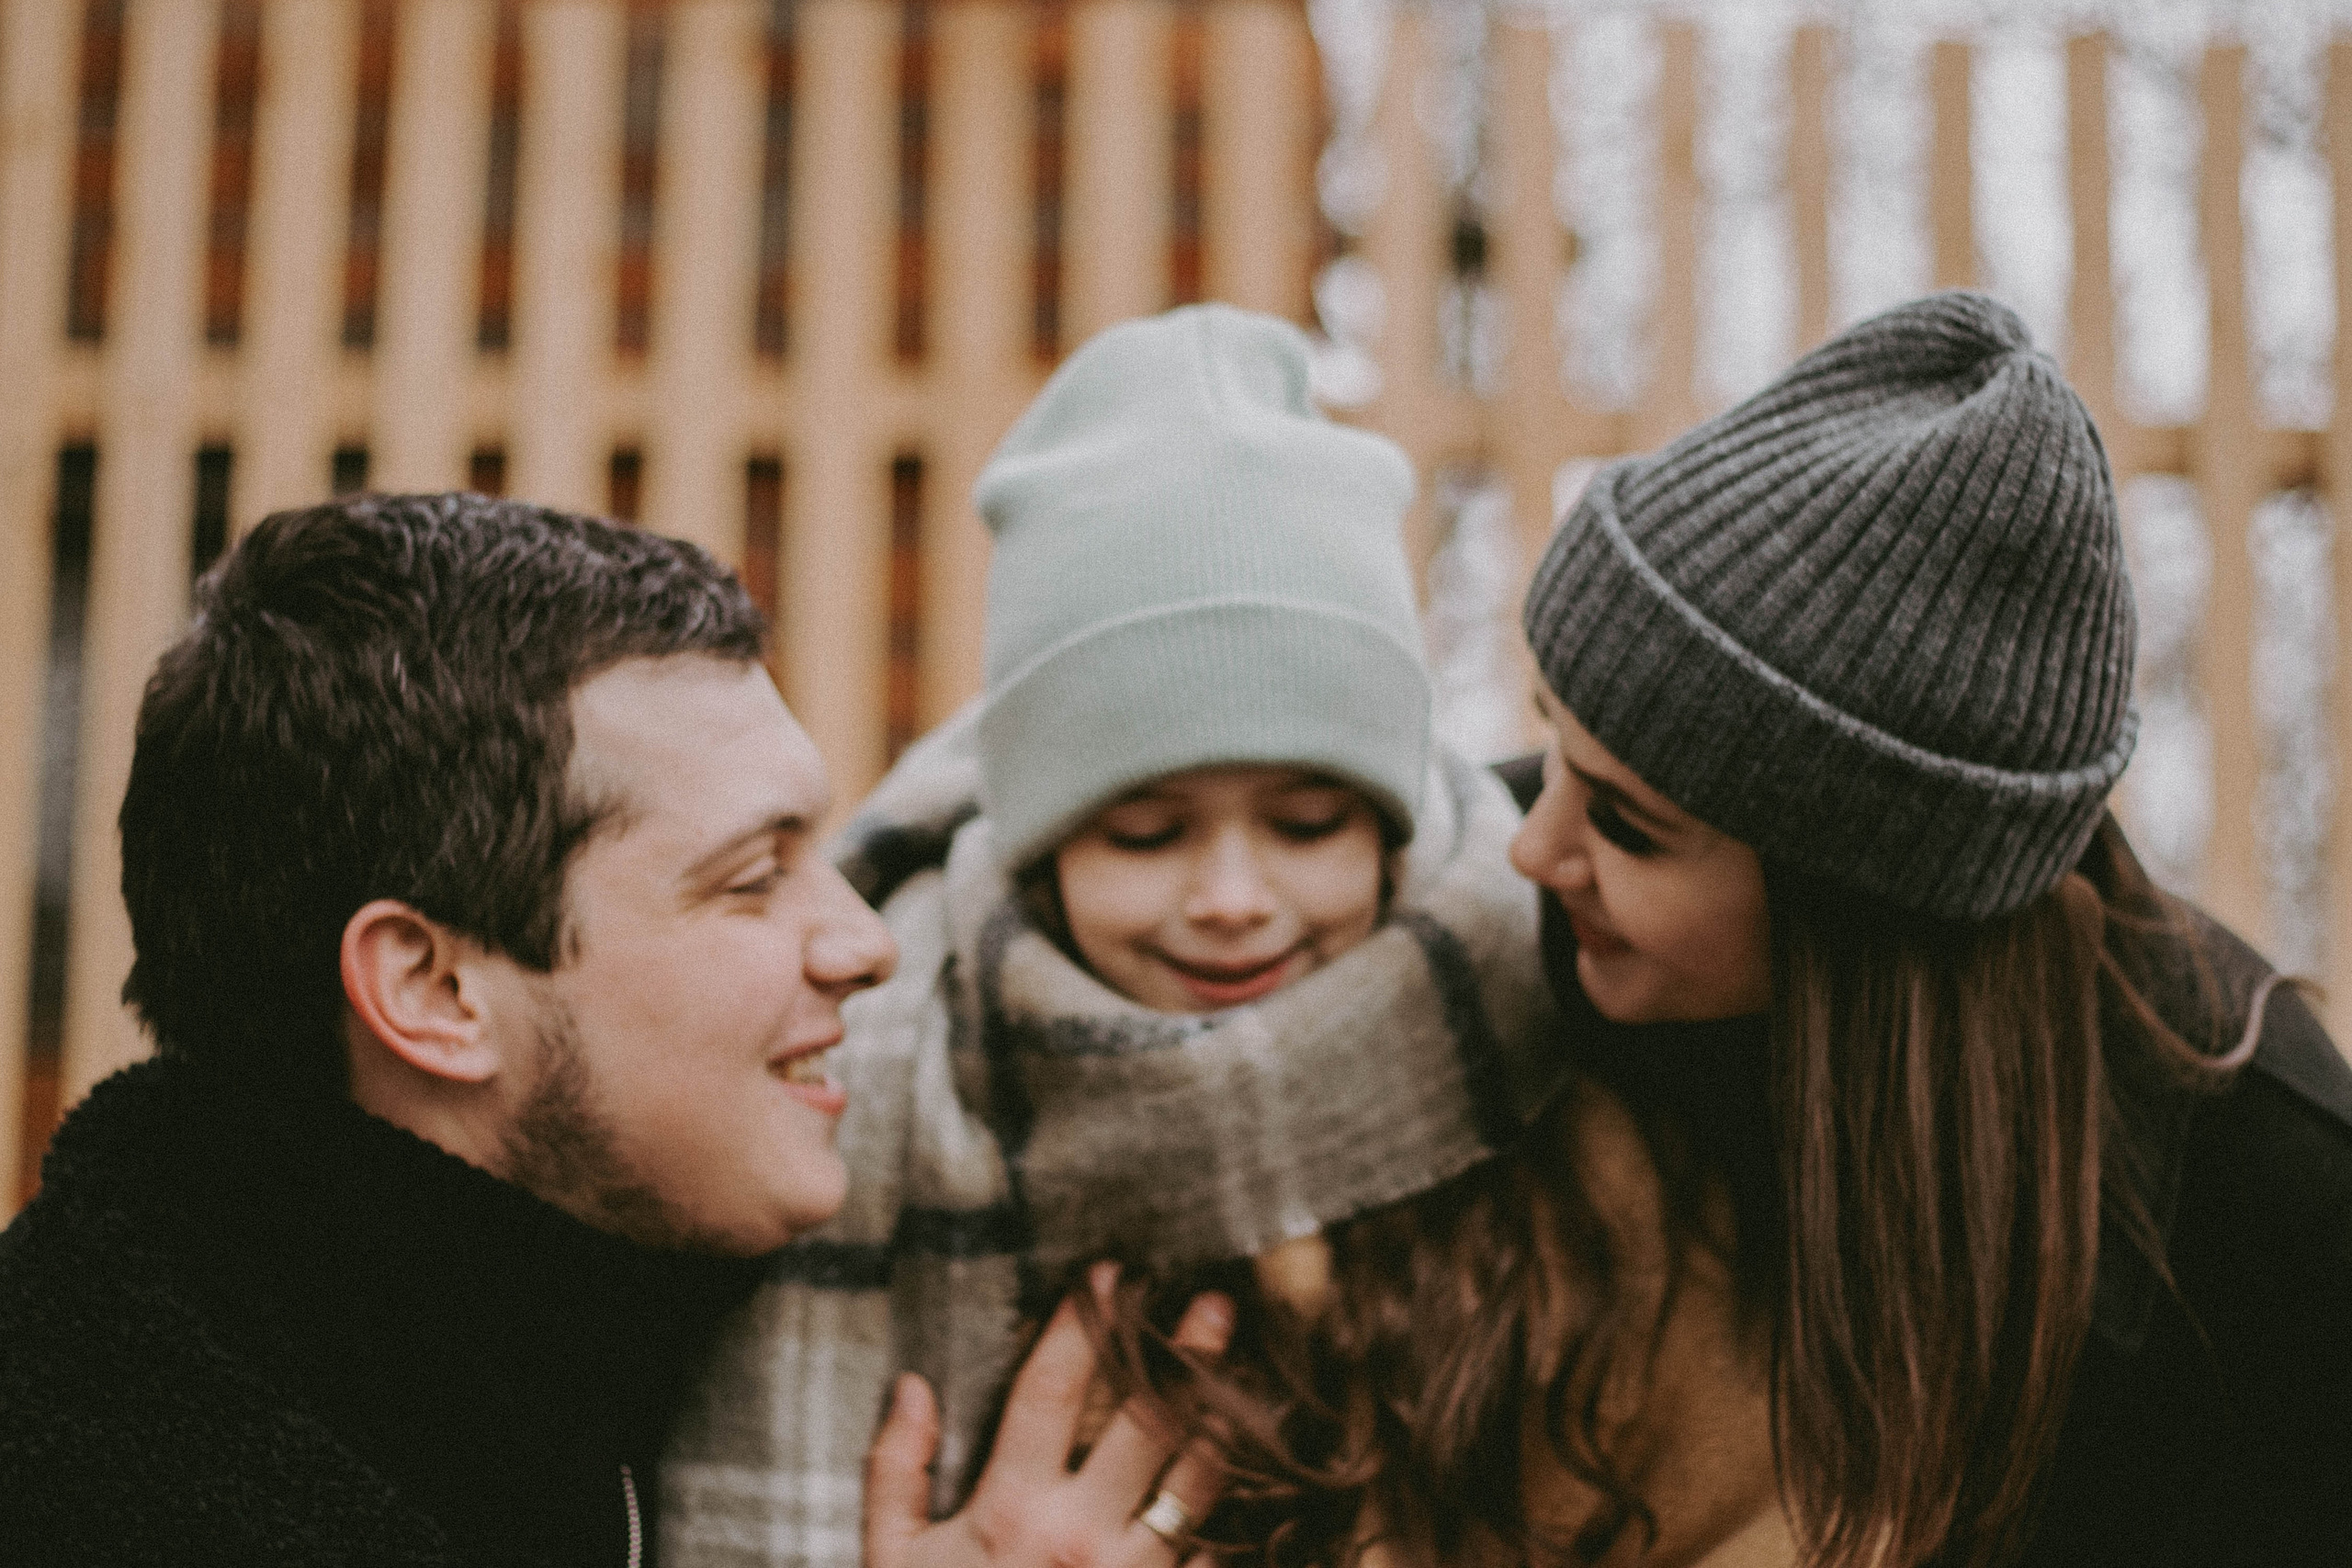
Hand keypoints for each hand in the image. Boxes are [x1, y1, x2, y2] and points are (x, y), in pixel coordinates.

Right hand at [864, 1263, 1235, 1567]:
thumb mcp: (889, 1564)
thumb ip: (895, 1473)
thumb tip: (911, 1384)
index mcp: (1009, 1510)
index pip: (1049, 1390)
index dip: (1079, 1324)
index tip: (1106, 1272)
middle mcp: (1079, 1538)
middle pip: (1143, 1422)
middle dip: (1180, 1354)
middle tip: (1217, 1299)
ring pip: (1198, 1486)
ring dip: (1225, 1424)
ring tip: (1251, 1376)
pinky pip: (1215, 1559)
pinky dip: (1238, 1519)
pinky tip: (1263, 1478)